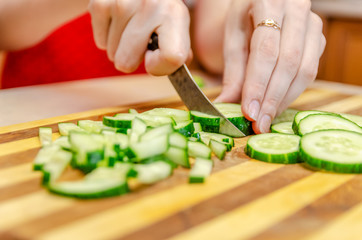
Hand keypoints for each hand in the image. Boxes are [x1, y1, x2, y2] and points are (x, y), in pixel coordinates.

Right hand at [88, 0, 191, 74]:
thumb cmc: (162, 9)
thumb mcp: (178, 25)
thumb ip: (178, 51)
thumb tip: (167, 70)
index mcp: (174, 14)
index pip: (171, 58)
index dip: (161, 67)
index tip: (156, 57)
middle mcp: (149, 6)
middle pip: (126, 63)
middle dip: (133, 59)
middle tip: (141, 42)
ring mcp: (122, 3)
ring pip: (112, 54)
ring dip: (121, 47)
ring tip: (131, 27)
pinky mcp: (101, 2)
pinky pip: (100, 43)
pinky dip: (108, 37)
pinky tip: (119, 23)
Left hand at [217, 0, 325, 133]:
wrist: (265, 2)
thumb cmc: (244, 16)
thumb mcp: (232, 35)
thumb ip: (232, 70)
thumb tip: (226, 104)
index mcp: (269, 2)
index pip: (265, 51)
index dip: (257, 84)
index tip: (248, 112)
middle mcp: (297, 10)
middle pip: (288, 63)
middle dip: (271, 99)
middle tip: (258, 123)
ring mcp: (313, 24)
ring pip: (305, 70)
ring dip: (284, 100)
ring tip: (265, 119)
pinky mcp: (318, 39)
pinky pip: (310, 72)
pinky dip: (292, 92)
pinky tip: (276, 105)